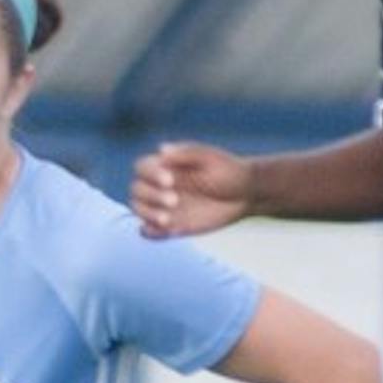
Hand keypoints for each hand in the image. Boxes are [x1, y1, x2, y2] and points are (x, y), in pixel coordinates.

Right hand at [130, 141, 252, 238]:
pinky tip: (166, 231)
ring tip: (167, 220)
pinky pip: (149, 231)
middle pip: (137, 190)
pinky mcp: (171, 226)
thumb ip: (187, 154)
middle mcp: (160, 186)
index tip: (170, 181)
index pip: (142, 168)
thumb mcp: (211, 159)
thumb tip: (161, 150)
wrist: (245, 195)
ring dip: (148, 214)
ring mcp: (164, 207)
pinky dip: (150, 233)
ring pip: (139, 210)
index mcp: (166, 166)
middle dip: (151, 196)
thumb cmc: (229, 171)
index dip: (150, 174)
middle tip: (175, 201)